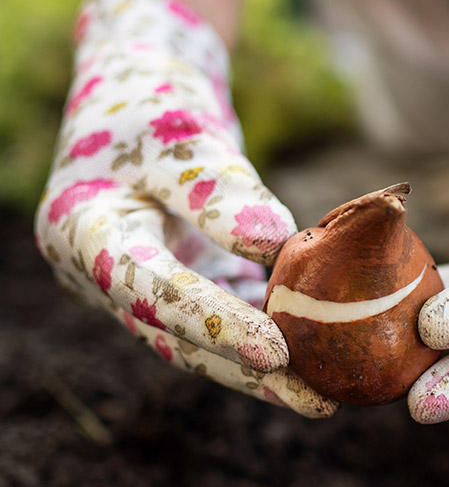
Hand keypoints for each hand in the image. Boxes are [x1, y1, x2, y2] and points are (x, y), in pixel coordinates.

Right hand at [33, 0, 335, 417]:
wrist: (137, 83)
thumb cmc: (155, 99)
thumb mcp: (184, 132)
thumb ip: (219, 191)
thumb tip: (277, 246)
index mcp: (85, 231)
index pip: (154, 290)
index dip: (216, 324)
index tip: (278, 351)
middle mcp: (101, 271)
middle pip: (177, 336)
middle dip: (247, 373)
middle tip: (317, 403)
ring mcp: (134, 282)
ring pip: (198, 339)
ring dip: (259, 371)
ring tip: (326, 396)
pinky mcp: (174, 279)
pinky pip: (220, 316)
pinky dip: (265, 334)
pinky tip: (319, 357)